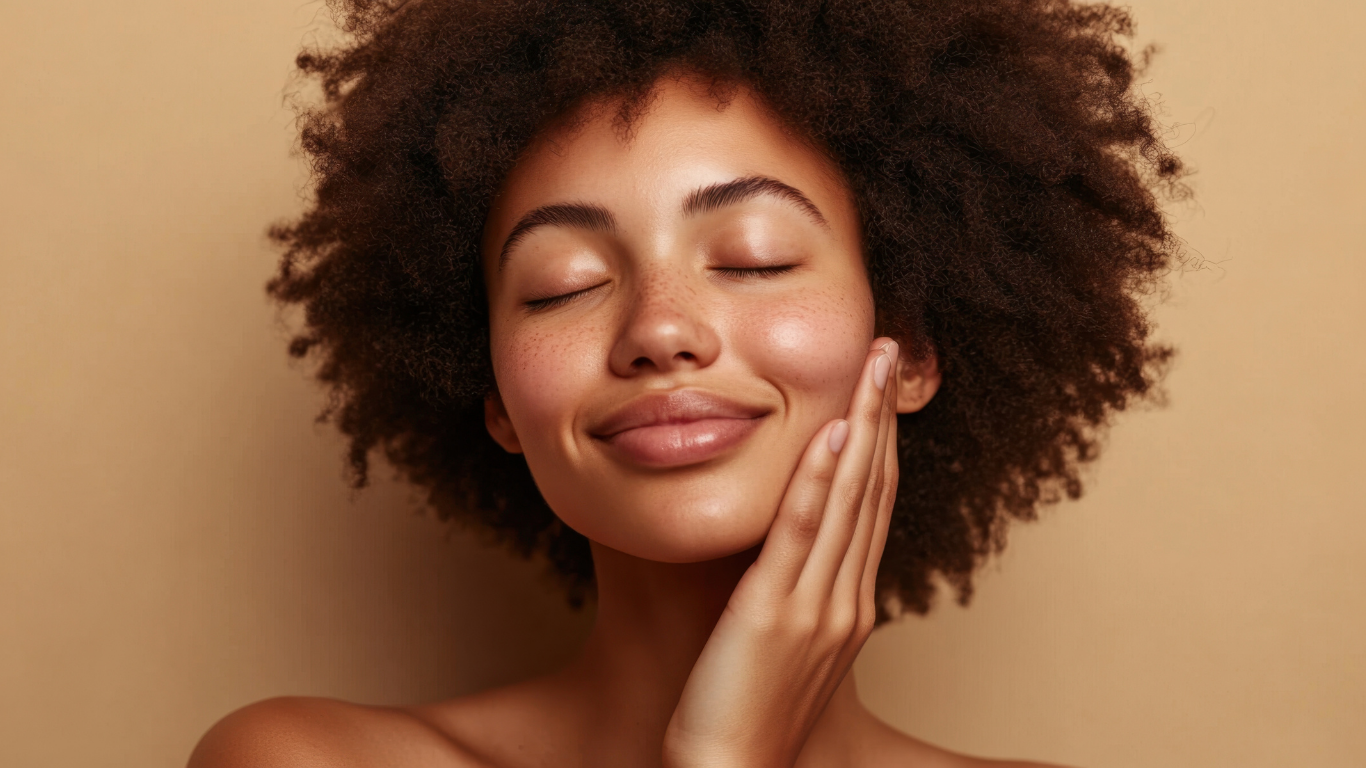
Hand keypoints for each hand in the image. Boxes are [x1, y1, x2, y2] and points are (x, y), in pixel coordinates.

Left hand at [663, 338, 900, 767]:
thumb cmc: (744, 714)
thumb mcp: (785, 646)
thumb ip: (798, 593)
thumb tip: (791, 552)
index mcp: (849, 605)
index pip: (871, 506)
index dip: (880, 442)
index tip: (880, 391)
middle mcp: (846, 599)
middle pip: (872, 490)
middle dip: (881, 416)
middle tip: (886, 354)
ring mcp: (817, 605)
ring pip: (848, 499)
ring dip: (862, 426)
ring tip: (870, 368)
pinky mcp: (775, 610)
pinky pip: (803, 532)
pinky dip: (821, 479)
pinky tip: (833, 434)